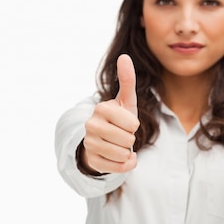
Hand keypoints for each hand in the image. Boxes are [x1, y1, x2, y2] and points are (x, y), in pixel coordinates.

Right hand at [82, 54, 139, 173]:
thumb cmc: (119, 119)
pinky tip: (117, 157)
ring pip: (123, 154)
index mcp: (101, 108)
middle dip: (130, 139)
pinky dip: (124, 165)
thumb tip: (125, 56)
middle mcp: (91, 125)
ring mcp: (89, 143)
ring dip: (126, 152)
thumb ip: (127, 80)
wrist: (104, 140)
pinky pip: (118, 168)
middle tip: (121, 135)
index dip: (134, 125)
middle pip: (128, 139)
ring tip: (118, 145)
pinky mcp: (92, 161)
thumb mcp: (126, 101)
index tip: (125, 122)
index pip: (133, 123)